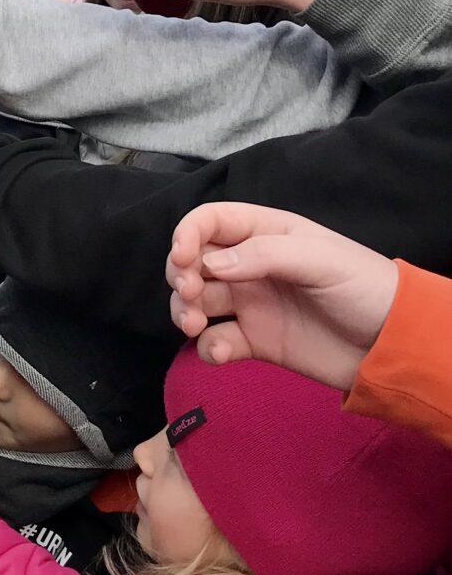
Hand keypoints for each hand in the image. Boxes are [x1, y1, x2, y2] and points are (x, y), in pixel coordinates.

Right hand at [166, 202, 398, 389]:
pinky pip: (217, 341)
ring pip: (197, 301)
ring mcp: (251, 304)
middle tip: (191, 296)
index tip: (182, 258)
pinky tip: (222, 352)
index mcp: (265, 232)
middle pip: (194, 262)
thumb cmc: (362, 286)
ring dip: (184, 311)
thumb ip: (265, 256)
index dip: (187, 234)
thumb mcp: (319, 259)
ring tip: (194, 325)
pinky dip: (209, 347)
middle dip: (181, 276)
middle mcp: (250, 265)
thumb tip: (212, 264)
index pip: (211, 221)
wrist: (392, 345)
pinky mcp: (256, 341)